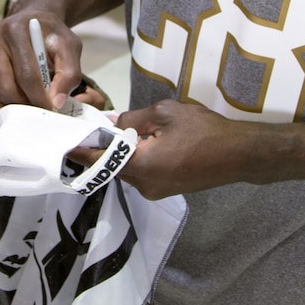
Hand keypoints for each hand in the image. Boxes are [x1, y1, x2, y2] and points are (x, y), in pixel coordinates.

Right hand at [0, 10, 84, 111]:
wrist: (34, 22)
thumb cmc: (52, 35)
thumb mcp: (70, 47)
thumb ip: (69, 73)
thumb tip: (56, 102)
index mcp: (16, 30)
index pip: (26, 74)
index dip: (40, 98)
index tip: (52, 109)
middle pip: (6, 88)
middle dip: (26, 105)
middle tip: (41, 110)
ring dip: (10, 107)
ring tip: (29, 105)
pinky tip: (14, 102)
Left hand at [83, 99, 254, 199]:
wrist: (239, 154)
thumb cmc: (204, 131)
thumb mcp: (165, 113)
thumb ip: (134, 118)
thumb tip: (114, 123)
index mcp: (141, 167)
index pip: (101, 160)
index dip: (82, 151)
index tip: (65, 144)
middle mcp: (144, 185)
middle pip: (113, 167)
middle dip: (104, 150)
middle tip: (95, 129)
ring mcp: (157, 190)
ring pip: (128, 171)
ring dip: (123, 154)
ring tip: (121, 132)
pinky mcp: (168, 189)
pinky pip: (143, 174)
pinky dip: (138, 159)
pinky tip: (144, 142)